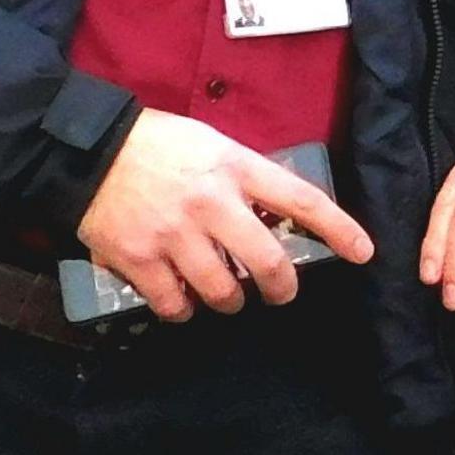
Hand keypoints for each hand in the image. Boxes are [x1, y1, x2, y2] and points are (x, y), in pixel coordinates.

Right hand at [76, 111, 372, 321]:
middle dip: (282, 287)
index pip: (304, 201)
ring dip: (231, 302)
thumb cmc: (159, 144)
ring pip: (223, 291)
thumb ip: (246, 177)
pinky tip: (184, 302)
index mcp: (237, 168)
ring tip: (229, 297)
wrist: (90, 150)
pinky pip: (174, 303)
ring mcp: (175, 236)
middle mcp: (212, 204)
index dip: (339, 230)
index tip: (363, 252)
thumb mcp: (215, 144)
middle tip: (282, 293)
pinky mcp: (139, 260)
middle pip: (268, 262)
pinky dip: (184, 310)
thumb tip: (278, 211)